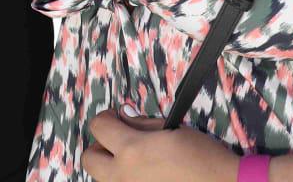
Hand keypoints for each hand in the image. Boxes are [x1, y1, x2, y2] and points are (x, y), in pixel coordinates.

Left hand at [82, 112, 238, 180]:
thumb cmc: (203, 156)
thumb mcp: (172, 130)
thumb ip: (142, 124)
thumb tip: (123, 116)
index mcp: (131, 150)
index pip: (98, 126)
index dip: (106, 118)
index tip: (118, 118)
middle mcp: (122, 176)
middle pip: (89, 159)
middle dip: (101, 147)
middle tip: (121, 143)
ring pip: (103, 179)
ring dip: (112, 168)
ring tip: (137, 164)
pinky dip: (127, 181)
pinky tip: (148, 178)